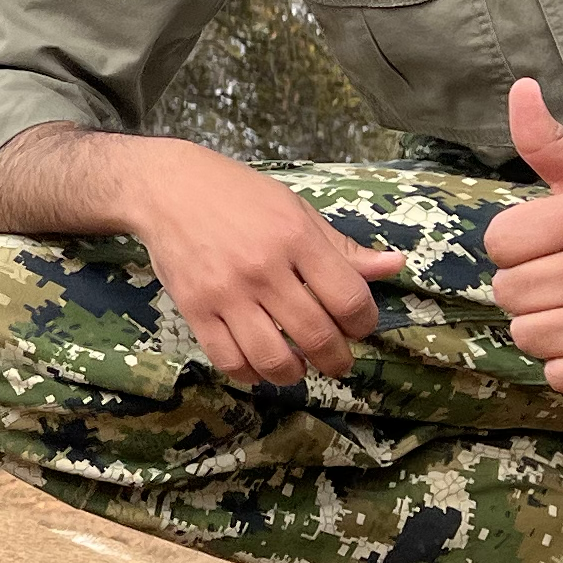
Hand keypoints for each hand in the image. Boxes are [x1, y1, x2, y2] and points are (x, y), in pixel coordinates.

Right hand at [114, 143, 408, 386]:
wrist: (168, 188)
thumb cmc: (238, 195)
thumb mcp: (296, 210)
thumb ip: (342, 247)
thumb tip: (395, 266)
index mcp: (296, 238)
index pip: (349, 298)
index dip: (364, 323)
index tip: (359, 326)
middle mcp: (264, 268)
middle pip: (316, 335)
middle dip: (337, 359)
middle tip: (338, 360)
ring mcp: (227, 292)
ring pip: (273, 358)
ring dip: (295, 374)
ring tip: (299, 367)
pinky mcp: (195, 309)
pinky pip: (229, 360)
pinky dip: (251, 374)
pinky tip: (260, 365)